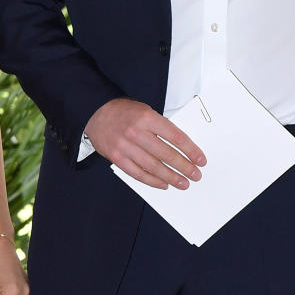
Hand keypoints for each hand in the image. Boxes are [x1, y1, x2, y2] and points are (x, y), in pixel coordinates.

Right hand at [84, 97, 205, 189]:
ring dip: (171, 177)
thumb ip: (160, 126)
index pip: (175, 136)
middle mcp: (136, 132)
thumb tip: (182, 146)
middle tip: (195, 175)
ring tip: (183, 183)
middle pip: (166, 154)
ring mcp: (125, 146)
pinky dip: (152, 181)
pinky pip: (137, 173)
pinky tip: (163, 184)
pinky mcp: (116, 157)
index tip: (200, 159)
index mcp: (146, 117)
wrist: (95, 111)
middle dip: (184, 166)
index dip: (190, 150)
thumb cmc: (123, 111)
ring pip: (153, 166)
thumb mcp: (145, 111)